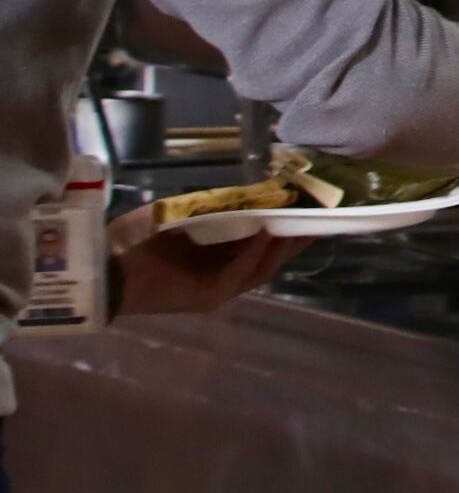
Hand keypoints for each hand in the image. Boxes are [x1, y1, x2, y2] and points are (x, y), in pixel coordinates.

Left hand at [108, 205, 303, 314]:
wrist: (105, 266)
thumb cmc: (137, 239)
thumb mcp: (182, 217)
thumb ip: (213, 210)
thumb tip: (249, 195)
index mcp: (215, 259)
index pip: (259, 245)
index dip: (285, 228)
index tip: (307, 208)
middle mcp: (221, 276)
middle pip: (269, 259)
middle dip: (294, 239)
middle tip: (320, 217)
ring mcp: (216, 289)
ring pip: (261, 268)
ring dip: (282, 246)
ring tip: (303, 224)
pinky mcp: (208, 296)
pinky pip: (239, 273)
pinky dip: (255, 254)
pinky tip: (267, 234)